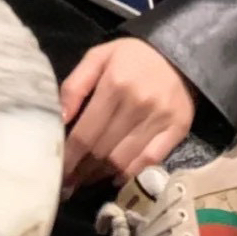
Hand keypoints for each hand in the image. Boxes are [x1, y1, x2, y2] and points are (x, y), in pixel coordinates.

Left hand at [61, 39, 195, 191]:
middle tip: (68, 182)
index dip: (69, 158)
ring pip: (123, 161)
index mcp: (114, 84)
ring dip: (101, 175)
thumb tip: (60, 119)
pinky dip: (130, 174)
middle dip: (81, 170)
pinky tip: (115, 178)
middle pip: (102, 151)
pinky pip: (149, 161)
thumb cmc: (131, 56)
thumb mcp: (98, 57)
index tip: (58, 173)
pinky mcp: (178, 129)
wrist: (178, 53)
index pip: (86, 133)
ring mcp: (159, 119)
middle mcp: (137, 104)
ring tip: (87, 180)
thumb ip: (75, 85)